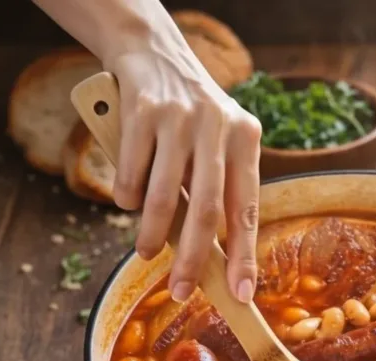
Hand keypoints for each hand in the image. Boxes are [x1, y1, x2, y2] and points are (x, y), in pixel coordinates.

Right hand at [109, 45, 261, 302]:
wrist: (153, 52)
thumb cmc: (192, 120)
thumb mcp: (219, 146)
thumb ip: (219, 192)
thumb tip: (211, 260)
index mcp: (246, 140)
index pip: (248, 210)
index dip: (244, 256)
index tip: (241, 294)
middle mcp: (217, 127)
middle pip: (206, 211)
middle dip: (193, 259)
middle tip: (181, 291)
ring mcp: (179, 117)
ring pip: (163, 197)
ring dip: (152, 234)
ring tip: (146, 251)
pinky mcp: (142, 110)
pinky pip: (131, 173)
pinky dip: (127, 197)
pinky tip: (129, 201)